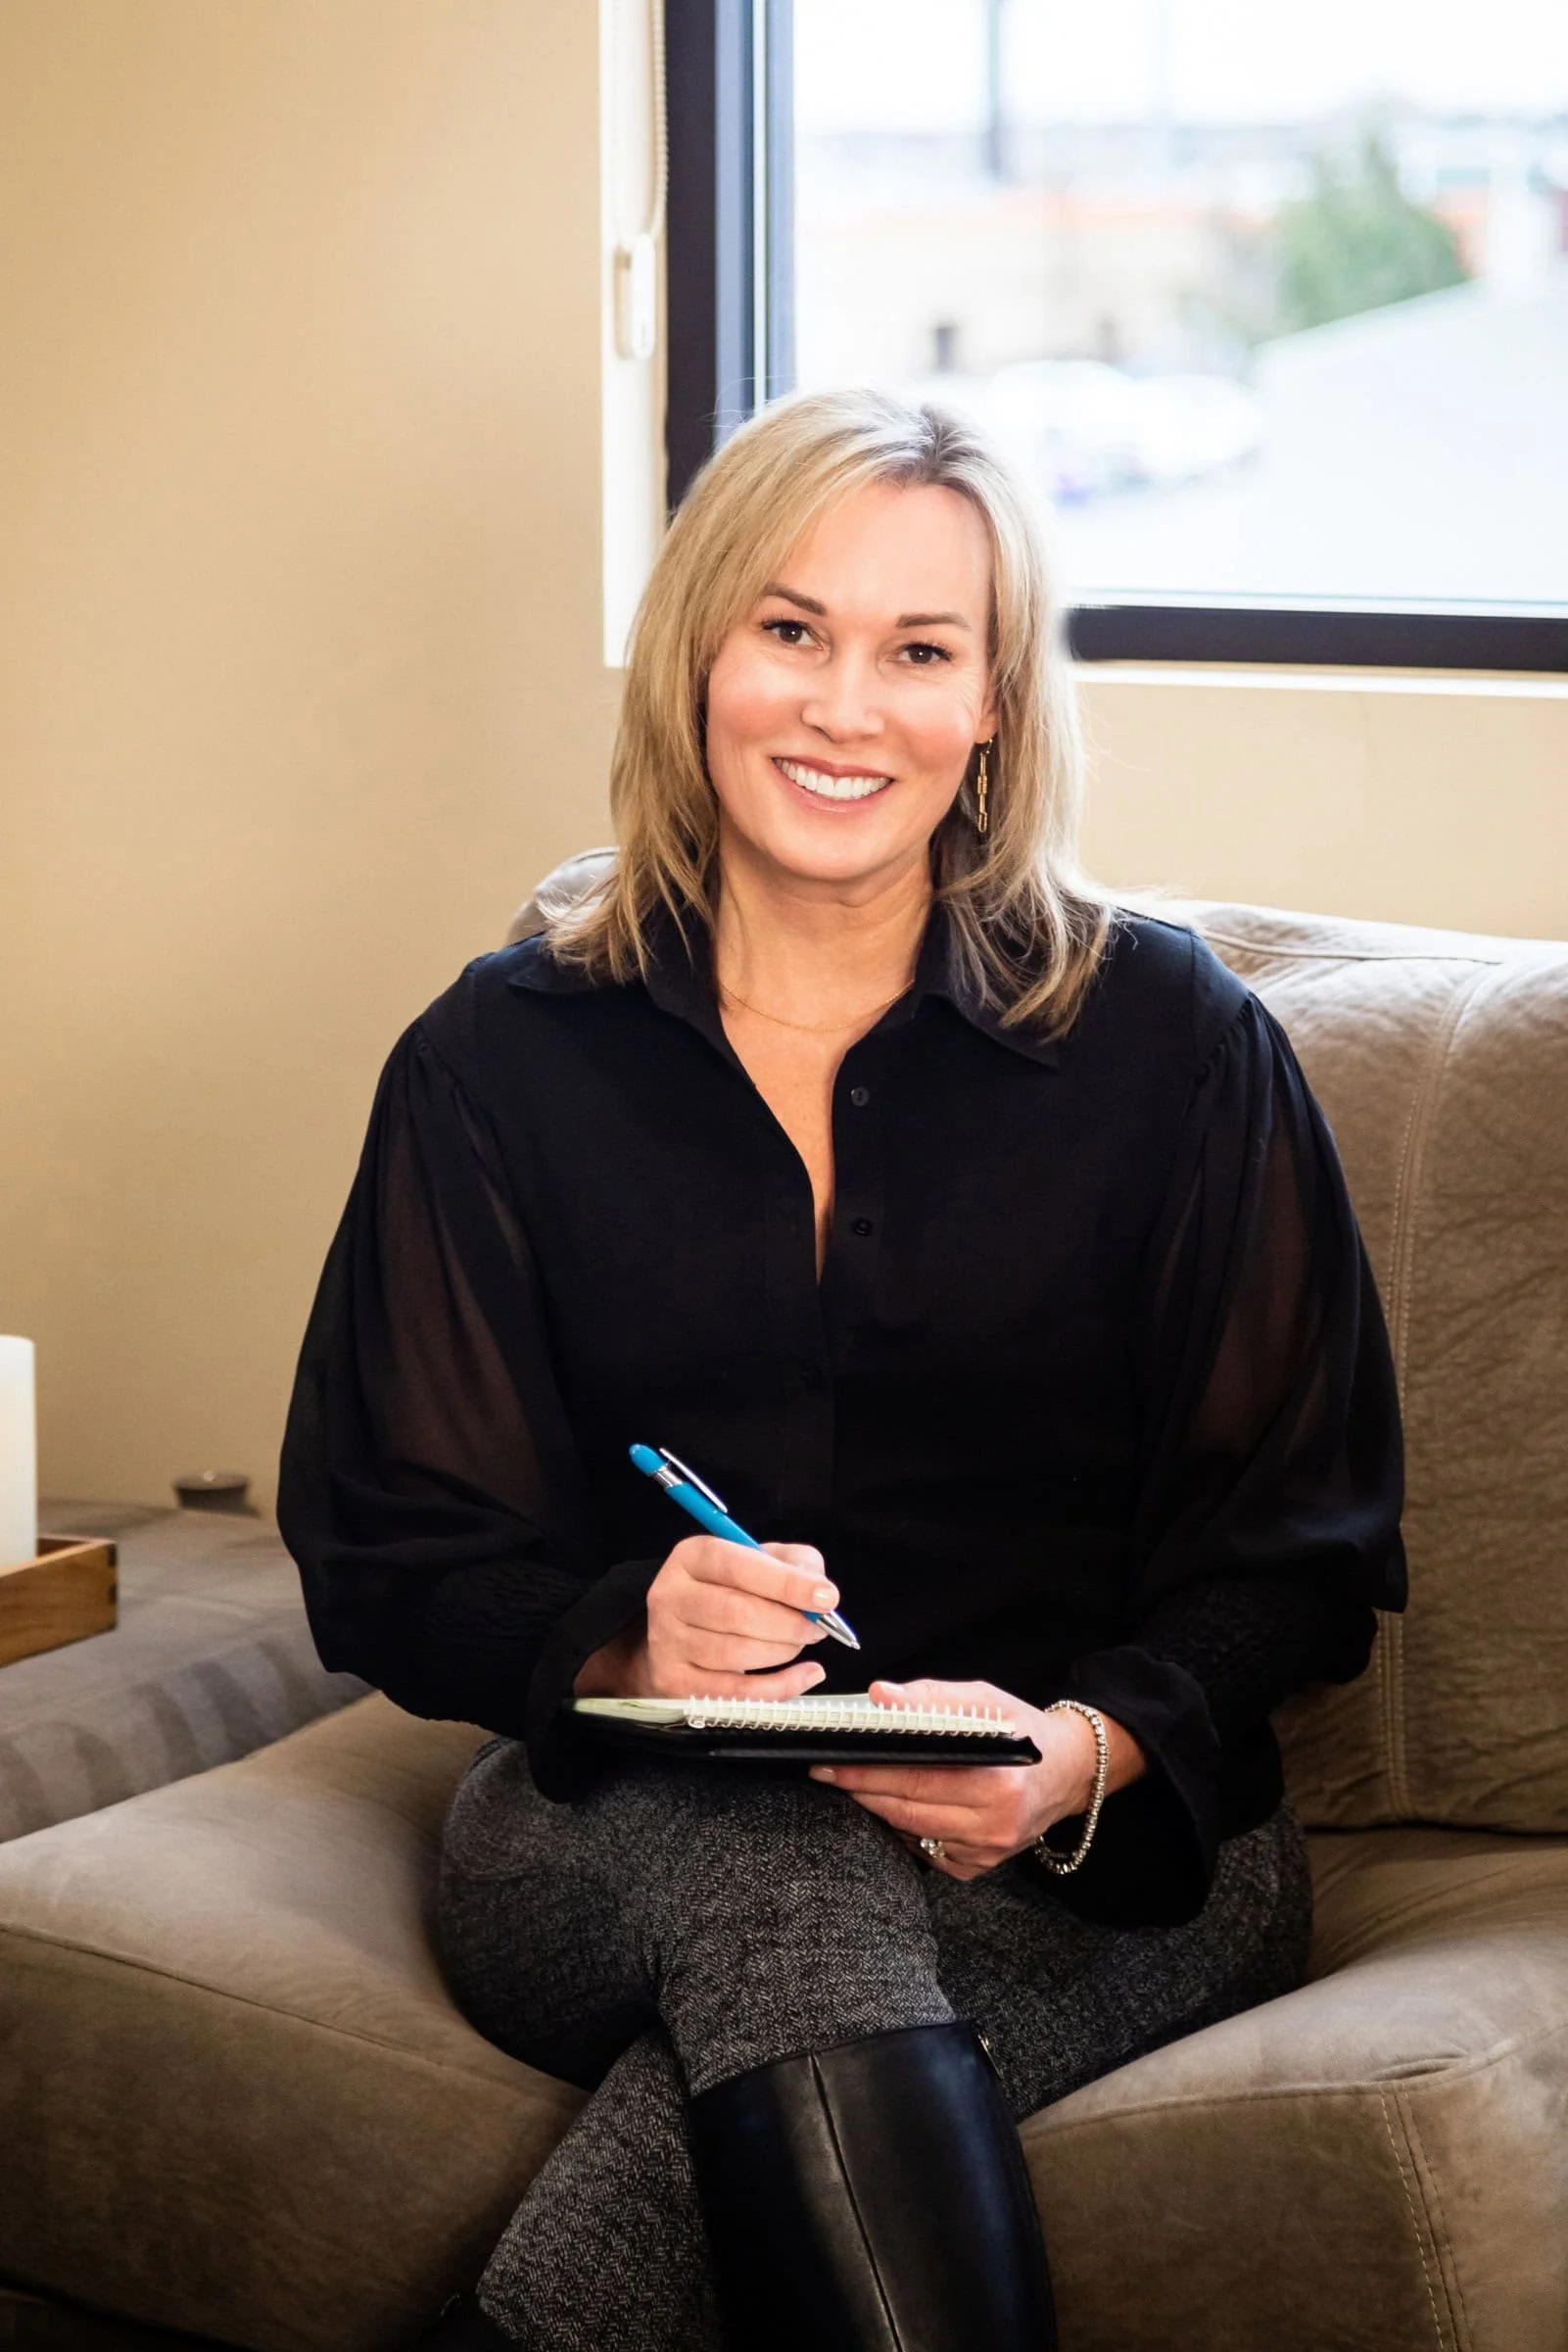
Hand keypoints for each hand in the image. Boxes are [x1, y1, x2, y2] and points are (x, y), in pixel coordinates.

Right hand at [574, 1536, 836, 1701]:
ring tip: (800, 1644)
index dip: (786, 1583)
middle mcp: (671, 1596)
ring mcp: (668, 1641)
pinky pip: (733, 1693)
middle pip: (735, 1613)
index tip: (826, 1597)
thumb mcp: (762, 1561)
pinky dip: (777, 1688)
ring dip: (781, 1652)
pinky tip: (803, 1675)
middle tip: (817, 1627)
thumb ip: (795, 1564)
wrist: (682, 1630)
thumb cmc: (730, 1590)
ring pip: (734, 1653)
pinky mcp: (675, 1681)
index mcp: (692, 1556)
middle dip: (788, 1624)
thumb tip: (820, 1590)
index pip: (737, 1566)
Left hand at [808, 1678, 1138, 1882]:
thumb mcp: (984, 1700)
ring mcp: (986, 1852)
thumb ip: (930, 1698)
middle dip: (860, 1790)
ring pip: (912, 1833)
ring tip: (852, 1785)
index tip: (831, 1761)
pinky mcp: (978, 1867)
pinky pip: (926, 1851)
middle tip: (825, 1771)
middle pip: (907, 1810)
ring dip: (878, 1810)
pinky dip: (905, 1830)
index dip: (867, 1772)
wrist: (1068, 1773)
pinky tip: (895, 1808)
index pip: (915, 1779)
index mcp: (997, 1783)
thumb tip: (879, 1696)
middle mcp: (993, 1824)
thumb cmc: (1023, 1730)